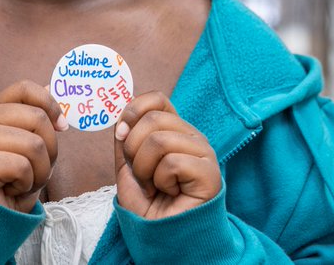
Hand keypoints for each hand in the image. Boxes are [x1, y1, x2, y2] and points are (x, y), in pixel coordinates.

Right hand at [0, 80, 68, 212]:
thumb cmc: (8, 184)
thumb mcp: (27, 146)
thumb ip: (34, 118)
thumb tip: (51, 86)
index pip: (24, 88)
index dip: (50, 104)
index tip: (62, 126)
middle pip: (38, 118)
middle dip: (50, 151)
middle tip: (34, 171)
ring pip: (34, 145)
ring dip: (40, 172)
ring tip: (21, 183)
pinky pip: (22, 166)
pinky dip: (26, 184)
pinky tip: (9, 190)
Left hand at [114, 91, 220, 219]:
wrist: (161, 235)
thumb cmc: (148, 203)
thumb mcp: (127, 165)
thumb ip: (126, 138)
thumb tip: (123, 118)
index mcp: (174, 129)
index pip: (157, 99)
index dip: (133, 112)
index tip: (122, 136)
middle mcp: (192, 136)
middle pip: (153, 119)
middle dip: (134, 151)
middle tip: (142, 175)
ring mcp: (204, 153)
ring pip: (159, 141)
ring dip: (145, 170)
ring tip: (156, 187)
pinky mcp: (210, 173)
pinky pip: (172, 163)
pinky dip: (162, 182)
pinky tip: (171, 193)